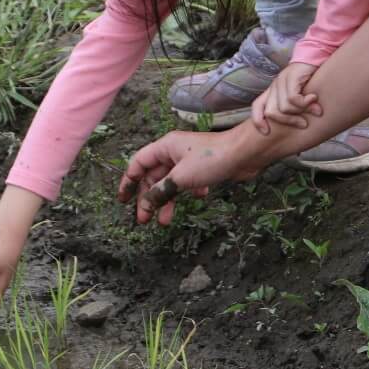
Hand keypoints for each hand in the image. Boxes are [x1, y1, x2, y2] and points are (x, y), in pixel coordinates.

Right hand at [117, 129, 262, 225]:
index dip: (128, 182)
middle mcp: (174, 151)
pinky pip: (187, 182)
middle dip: (149, 198)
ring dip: (167, 201)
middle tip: (145, 219)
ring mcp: (189, 160)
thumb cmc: (212, 160)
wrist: (245, 154)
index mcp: (164, 147)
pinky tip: (198, 197)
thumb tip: (145, 205)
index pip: (137, 164)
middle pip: (153, 176)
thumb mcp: (180, 178)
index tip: (123, 201)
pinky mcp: (203, 168)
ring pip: (170, 182)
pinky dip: (188, 192)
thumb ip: (160, 192)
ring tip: (165, 221)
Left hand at [252, 62, 321, 132]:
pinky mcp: (291, 77)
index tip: (265, 132)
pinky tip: (314, 98)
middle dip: (288, 122)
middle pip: (270, 112)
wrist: (317, 54)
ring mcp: (281, 81)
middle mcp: (274, 86)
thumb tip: (303, 124)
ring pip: (283, 107)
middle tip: (304, 124)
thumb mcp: (302, 95)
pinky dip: (305, 103)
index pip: (257, 106)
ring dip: (301, 112)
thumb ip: (297, 108)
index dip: (258, 120)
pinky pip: (293, 99)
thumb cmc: (311, 78)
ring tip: (315, 109)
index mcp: (273, 91)